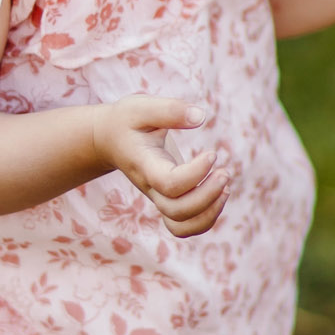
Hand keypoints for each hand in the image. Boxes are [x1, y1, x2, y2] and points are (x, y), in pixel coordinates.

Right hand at [93, 94, 230, 236]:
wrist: (109, 140)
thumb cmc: (127, 122)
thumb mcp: (141, 107)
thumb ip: (169, 110)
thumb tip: (201, 116)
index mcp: (145, 165)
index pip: (169, 183)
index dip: (195, 174)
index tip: (212, 154)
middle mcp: (151, 187)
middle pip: (176, 211)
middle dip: (207, 196)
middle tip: (225, 171)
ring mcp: (158, 198)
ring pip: (181, 225)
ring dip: (209, 212)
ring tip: (225, 186)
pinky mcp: (168, 201)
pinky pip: (183, 227)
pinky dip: (205, 219)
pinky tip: (220, 193)